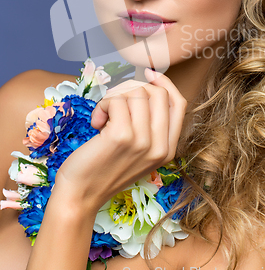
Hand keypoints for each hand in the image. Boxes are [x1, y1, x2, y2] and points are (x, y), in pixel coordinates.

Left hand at [54, 68, 186, 213]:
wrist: (81, 195)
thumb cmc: (104, 167)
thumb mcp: (138, 150)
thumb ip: (149, 125)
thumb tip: (149, 83)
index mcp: (168, 150)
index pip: (179, 103)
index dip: (165, 83)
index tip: (148, 74)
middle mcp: (160, 147)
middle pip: (158, 93)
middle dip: (132, 88)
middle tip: (113, 102)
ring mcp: (142, 142)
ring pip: (137, 93)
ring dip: (114, 98)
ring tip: (104, 117)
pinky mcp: (121, 136)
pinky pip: (116, 100)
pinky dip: (102, 105)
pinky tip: (96, 123)